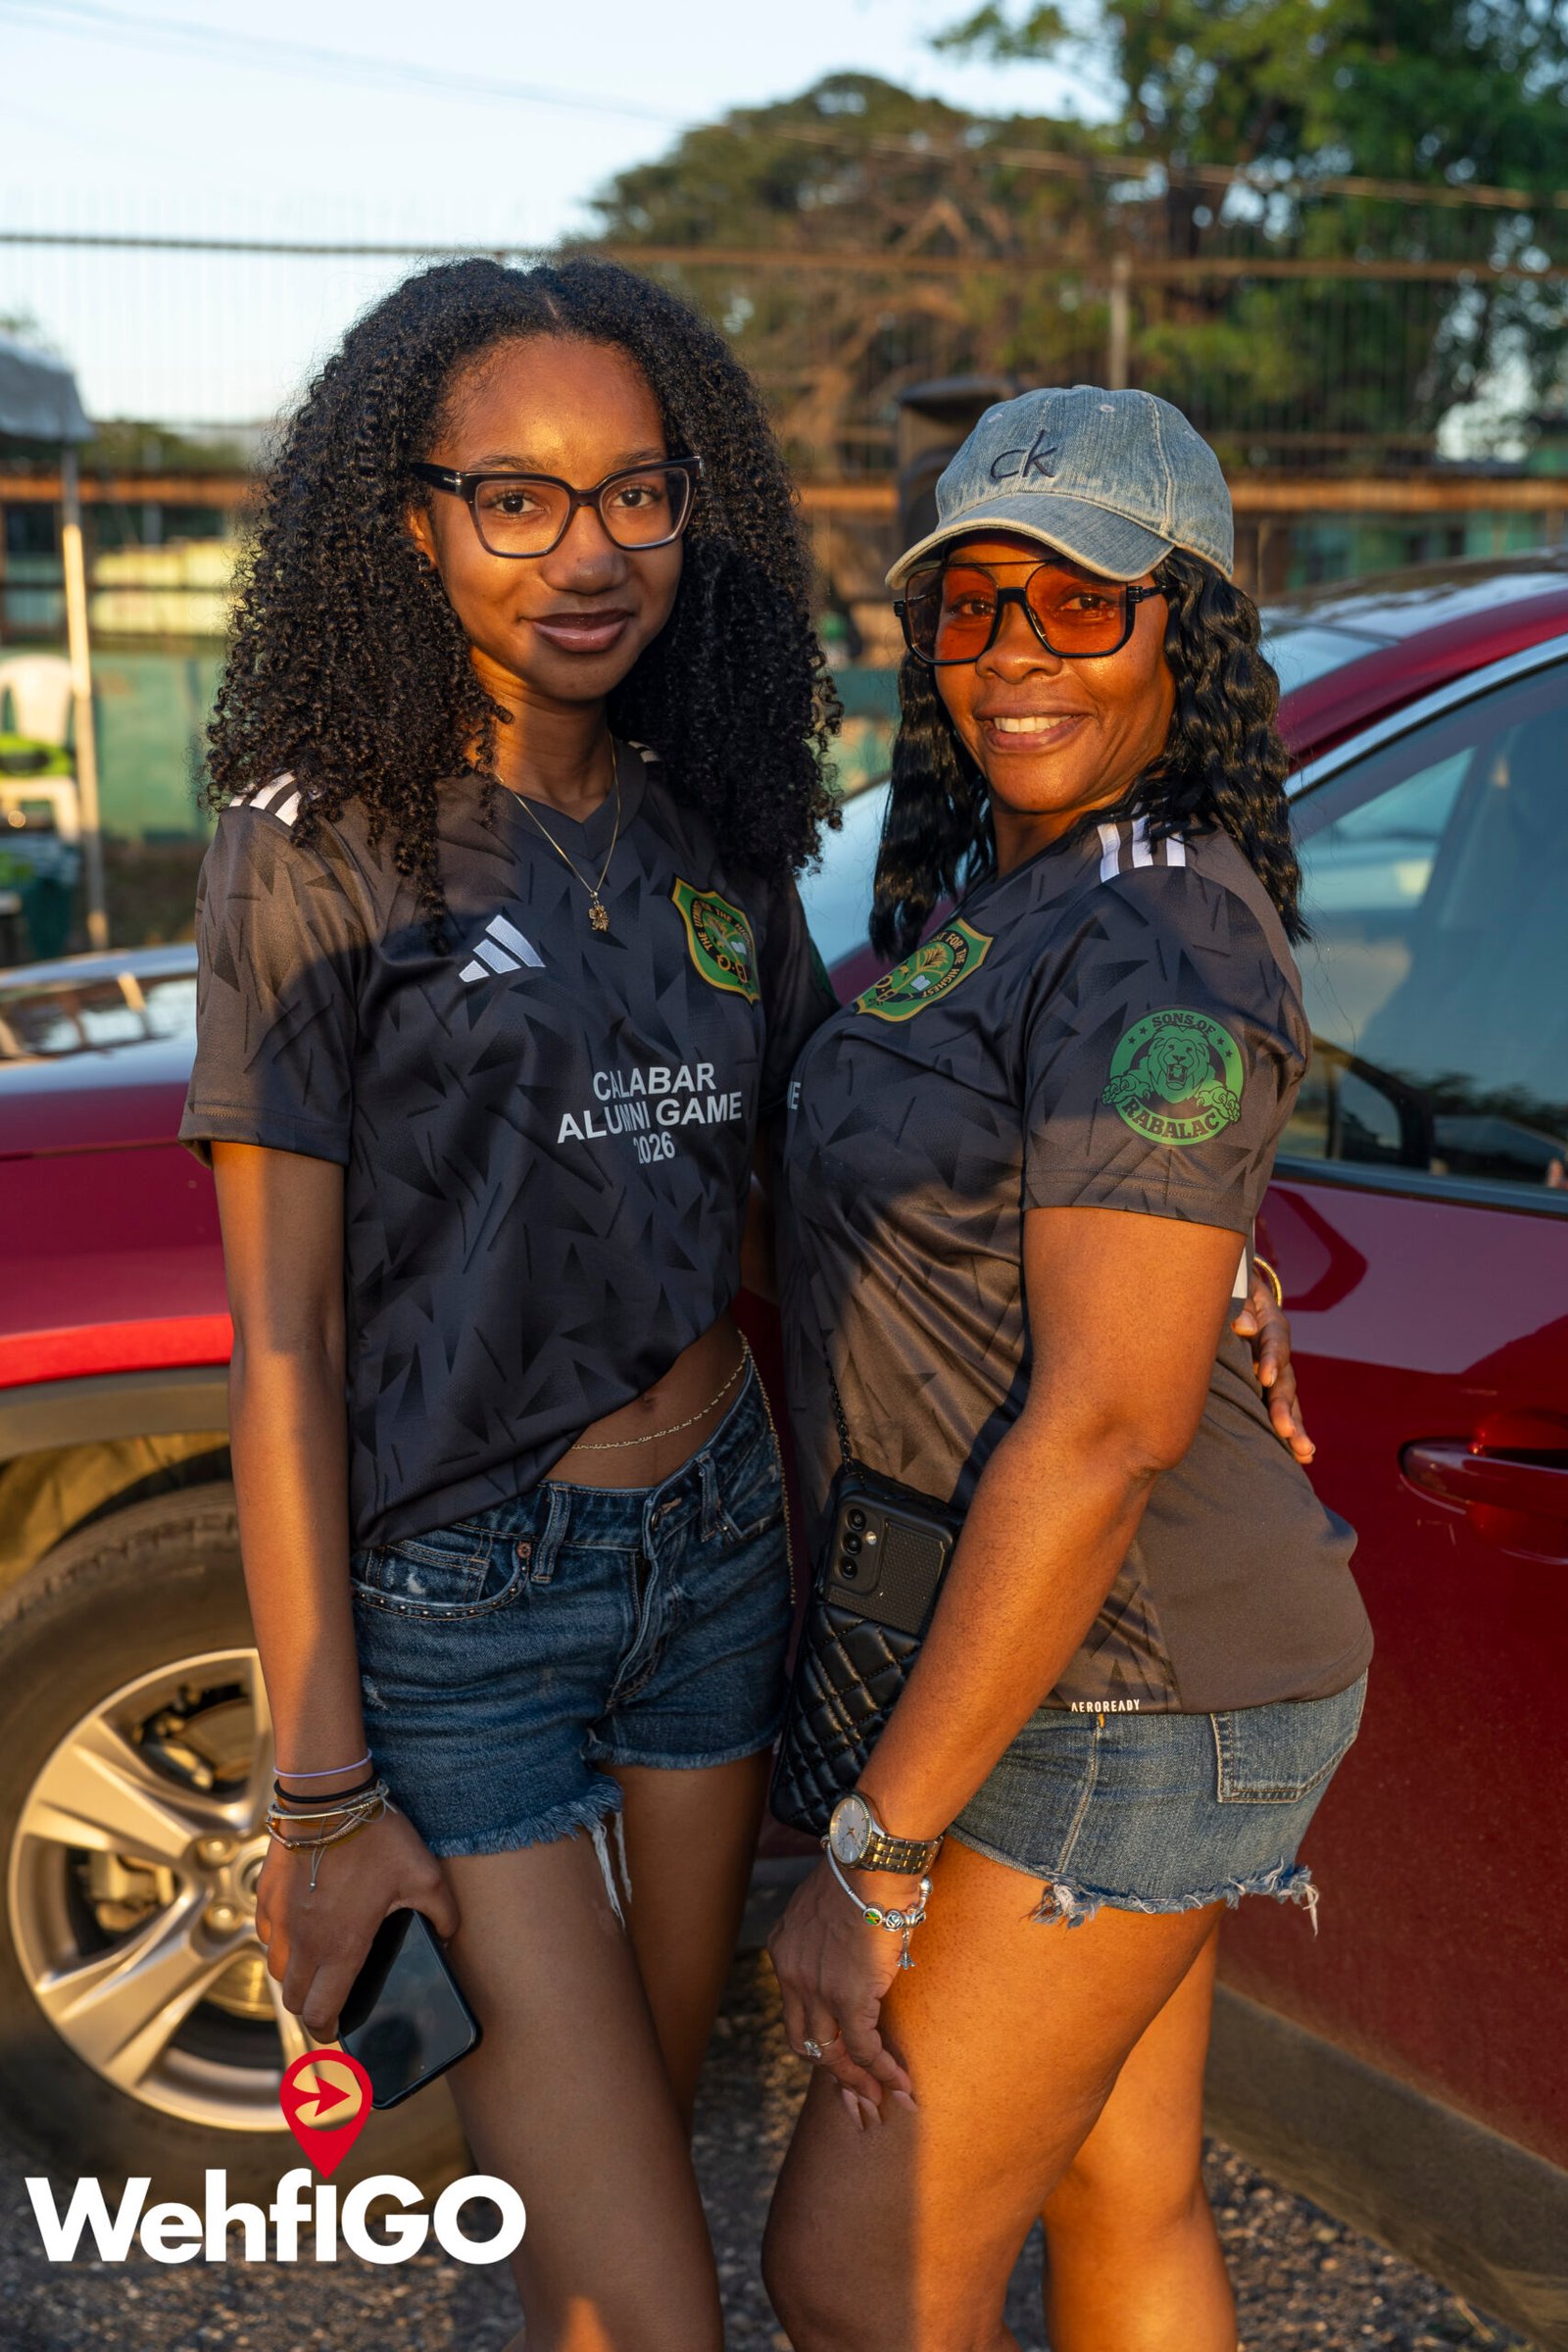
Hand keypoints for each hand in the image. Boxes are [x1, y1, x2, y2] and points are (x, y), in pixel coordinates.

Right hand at [254, 1806, 458, 2042]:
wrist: (327, 1798)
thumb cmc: (375, 1837)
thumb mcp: (425, 1875)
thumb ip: (442, 1913)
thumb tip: (450, 1935)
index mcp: (341, 1948)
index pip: (321, 2013)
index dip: (329, 2031)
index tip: (339, 2030)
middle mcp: (303, 1943)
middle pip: (294, 2001)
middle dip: (311, 2009)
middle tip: (331, 2001)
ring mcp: (279, 1920)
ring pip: (277, 1969)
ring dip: (295, 1976)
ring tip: (318, 1965)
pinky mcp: (265, 1897)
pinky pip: (266, 1935)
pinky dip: (280, 1942)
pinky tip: (301, 1927)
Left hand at [766, 1859, 917, 2128]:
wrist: (871, 1860)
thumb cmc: (862, 1871)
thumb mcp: (832, 1905)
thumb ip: (834, 1936)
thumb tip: (859, 1952)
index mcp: (784, 1951)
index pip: (795, 2011)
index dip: (818, 2040)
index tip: (837, 2061)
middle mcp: (791, 1975)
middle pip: (805, 2044)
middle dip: (832, 2078)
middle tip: (856, 2105)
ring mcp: (816, 1991)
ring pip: (832, 2056)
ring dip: (857, 2086)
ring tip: (880, 2105)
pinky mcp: (848, 1999)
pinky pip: (864, 2050)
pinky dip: (882, 2072)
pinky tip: (901, 2086)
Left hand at [1231, 1264, 1313, 1463]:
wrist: (1238, 1295)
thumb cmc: (1232, 1291)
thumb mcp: (1236, 1288)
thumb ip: (1241, 1304)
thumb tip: (1243, 1327)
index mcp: (1270, 1324)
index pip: (1274, 1341)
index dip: (1271, 1359)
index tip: (1265, 1377)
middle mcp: (1279, 1352)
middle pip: (1285, 1380)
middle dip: (1284, 1407)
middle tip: (1286, 1431)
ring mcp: (1278, 1372)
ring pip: (1289, 1401)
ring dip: (1296, 1427)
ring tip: (1304, 1452)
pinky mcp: (1270, 1388)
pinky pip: (1283, 1410)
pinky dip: (1291, 1432)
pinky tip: (1301, 1456)